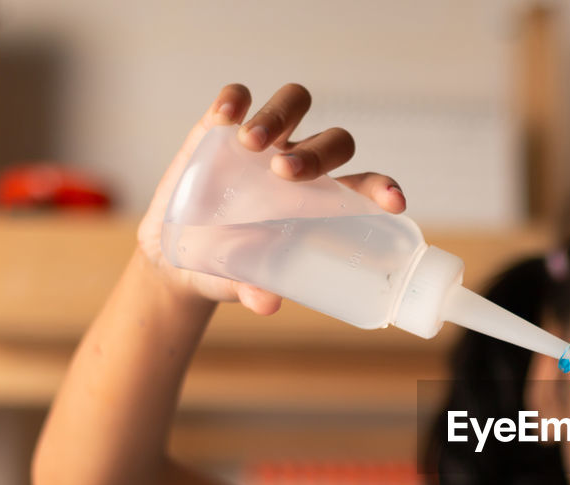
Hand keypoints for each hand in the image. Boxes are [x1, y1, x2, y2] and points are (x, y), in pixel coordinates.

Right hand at [136, 83, 406, 313]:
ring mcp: (265, 141)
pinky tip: (226, 116)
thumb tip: (267, 303)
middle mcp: (301, 166)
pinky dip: (235, 99)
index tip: (392, 202)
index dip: (382, 188)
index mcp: (322, 203)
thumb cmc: (227, 266)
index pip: (365, 186)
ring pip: (294, 104)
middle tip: (283, 173)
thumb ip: (253, 289)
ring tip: (251, 143)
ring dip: (279, 116)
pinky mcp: (222, 126)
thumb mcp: (238, 280)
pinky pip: (239, 97)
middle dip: (316, 153)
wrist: (177, 249)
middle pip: (334, 141)